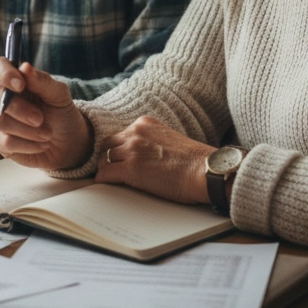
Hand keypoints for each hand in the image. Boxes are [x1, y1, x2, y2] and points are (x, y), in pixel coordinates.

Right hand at [0, 56, 92, 170]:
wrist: (67, 144)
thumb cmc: (61, 114)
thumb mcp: (59, 95)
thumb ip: (42, 81)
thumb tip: (25, 67)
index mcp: (16, 80)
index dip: (3, 73)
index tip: (20, 84)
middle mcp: (3, 97)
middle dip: (20, 109)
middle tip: (40, 119)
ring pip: (0, 121)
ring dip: (28, 130)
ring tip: (47, 134)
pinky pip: (5, 142)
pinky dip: (28, 145)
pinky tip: (41, 144)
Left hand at [95, 116, 213, 204]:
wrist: (204, 171)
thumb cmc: (193, 161)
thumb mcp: (167, 138)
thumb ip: (150, 140)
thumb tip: (139, 153)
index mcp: (145, 123)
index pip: (119, 134)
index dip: (117, 148)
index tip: (116, 157)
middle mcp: (136, 132)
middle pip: (107, 144)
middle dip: (107, 156)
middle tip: (108, 168)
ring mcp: (132, 149)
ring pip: (104, 159)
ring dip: (106, 169)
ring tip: (108, 179)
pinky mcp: (131, 168)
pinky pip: (105, 174)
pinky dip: (102, 180)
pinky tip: (105, 184)